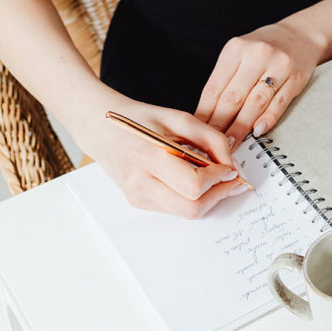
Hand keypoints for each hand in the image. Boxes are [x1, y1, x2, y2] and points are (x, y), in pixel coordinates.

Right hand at [77, 95, 244, 217]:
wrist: (100, 127)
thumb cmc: (140, 118)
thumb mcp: (179, 117)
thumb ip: (210, 138)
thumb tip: (231, 162)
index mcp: (150, 157)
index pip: (194, 185)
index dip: (218, 179)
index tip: (230, 168)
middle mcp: (141, 182)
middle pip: (192, 208)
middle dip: (218, 195)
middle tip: (230, 179)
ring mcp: (137, 196)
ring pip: (184, 213)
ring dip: (207, 199)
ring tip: (215, 178)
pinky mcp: (137, 202)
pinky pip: (172, 209)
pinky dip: (190, 198)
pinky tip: (194, 179)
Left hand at [194, 22, 323, 148]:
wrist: (301, 35)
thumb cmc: (265, 48)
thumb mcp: (240, 53)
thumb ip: (225, 79)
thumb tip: (206, 114)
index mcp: (236, 49)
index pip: (215, 88)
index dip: (205, 113)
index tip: (199, 131)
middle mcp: (257, 54)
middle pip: (233, 97)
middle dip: (220, 125)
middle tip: (213, 144)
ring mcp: (278, 66)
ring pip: (255, 102)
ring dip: (241, 127)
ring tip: (231, 143)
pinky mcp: (295, 78)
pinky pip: (278, 103)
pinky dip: (267, 119)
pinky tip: (257, 131)